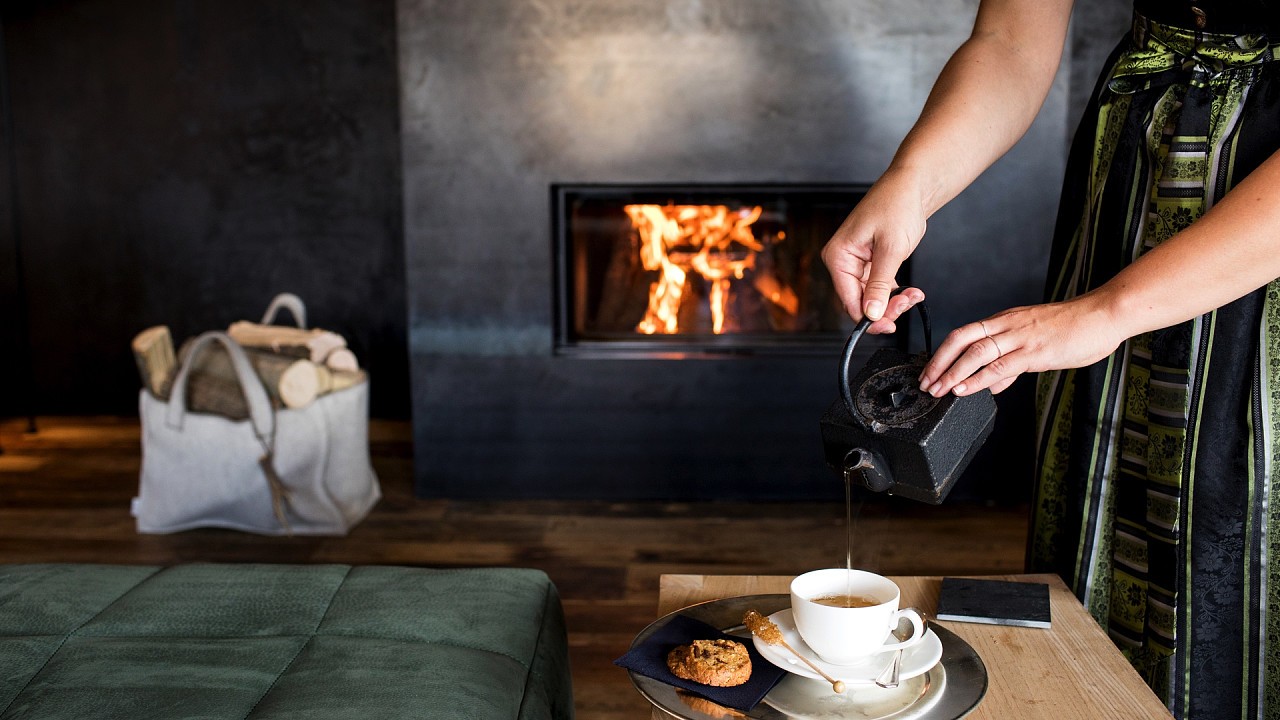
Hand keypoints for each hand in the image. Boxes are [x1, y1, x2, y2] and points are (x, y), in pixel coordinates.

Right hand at [821, 169, 927, 332]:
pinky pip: (879, 288)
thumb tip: (872, 314)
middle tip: (908, 304)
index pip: (848, 299)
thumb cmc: (897, 205)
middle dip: (885, 308)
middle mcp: (843, 261)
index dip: (869, 316)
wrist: (911, 187)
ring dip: (894, 302)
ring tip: (914, 295)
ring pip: (871, 297)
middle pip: (858, 301)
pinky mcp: (871, 263)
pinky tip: (910, 291)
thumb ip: (880, 285)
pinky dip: (895, 293)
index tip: (890, 324)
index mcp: (838, 256)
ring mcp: (857, 263)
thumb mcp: (891, 249)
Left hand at [918, 293, 1125, 396]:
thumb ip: (1012, 365)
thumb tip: (994, 384)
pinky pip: (1000, 365)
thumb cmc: (1075, 328)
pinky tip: (965, 390)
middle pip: (960, 339)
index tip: (929, 372)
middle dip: (938, 362)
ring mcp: (1020, 336)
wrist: (1104, 315)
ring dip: (953, 373)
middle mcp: (1007, 325)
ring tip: (938, 390)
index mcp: (1005, 321)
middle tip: (925, 383)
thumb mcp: (1037, 344)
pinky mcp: (1035, 351)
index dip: (942, 353)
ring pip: (976, 352)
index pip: (963, 334)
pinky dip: (978, 379)